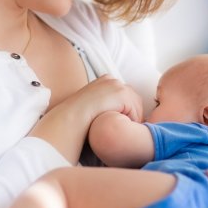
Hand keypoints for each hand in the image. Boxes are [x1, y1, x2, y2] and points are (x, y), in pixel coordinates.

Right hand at [29, 75, 143, 163]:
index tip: (115, 122)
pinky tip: (116, 126)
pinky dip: (130, 122)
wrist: (71, 119)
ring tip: (116, 127)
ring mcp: (117, 85)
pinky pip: (136, 113)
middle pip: (135, 101)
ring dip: (130, 120)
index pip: (126, 97)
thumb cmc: (79, 119)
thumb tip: (115, 114)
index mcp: (105, 80)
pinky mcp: (121, 93)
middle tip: (119, 127)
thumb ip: (105, 105)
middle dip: (131, 115)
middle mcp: (112, 79)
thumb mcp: (93, 107)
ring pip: (136, 108)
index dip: (125, 112)